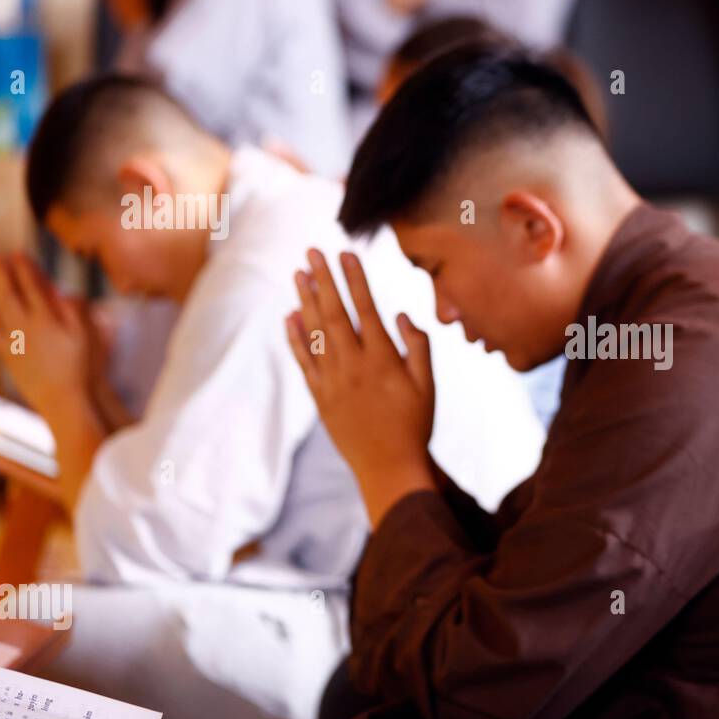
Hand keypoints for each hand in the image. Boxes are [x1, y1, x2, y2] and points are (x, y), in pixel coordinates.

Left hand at [0, 252, 92, 417]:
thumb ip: (76, 311)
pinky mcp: (6, 352)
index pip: (31, 286)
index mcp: (46, 319)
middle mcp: (25, 326)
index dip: (24, 267)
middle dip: (0, 270)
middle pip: (7, 291)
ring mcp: (12, 339)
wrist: (62, 398)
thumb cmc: (79, 369)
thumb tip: (66, 291)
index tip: (19, 253)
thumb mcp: (87, 337)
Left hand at [286, 249, 436, 526]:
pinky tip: (290, 317)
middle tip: (311, 251)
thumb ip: (419, 347)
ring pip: (315, 332)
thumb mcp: (428, 385)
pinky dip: (295, 338)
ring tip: (298, 274)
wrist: (389, 468)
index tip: (345, 253)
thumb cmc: (415, 426)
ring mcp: (333, 381)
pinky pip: (304, 362)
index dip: (354, 279)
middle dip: (323, 279)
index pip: (365, 308)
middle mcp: (353, 366)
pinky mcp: (320, 398)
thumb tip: (401, 315)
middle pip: (334, 313)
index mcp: (383, 359)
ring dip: (305, 301)